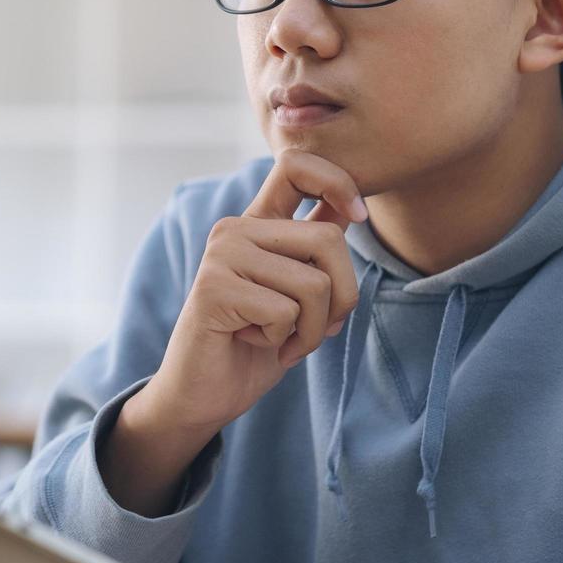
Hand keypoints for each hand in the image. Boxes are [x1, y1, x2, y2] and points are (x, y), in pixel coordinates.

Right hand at [139, 148, 365, 436]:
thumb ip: (316, 255)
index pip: (297, 166)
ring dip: (313, 330)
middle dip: (342, 297)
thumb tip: (354, 211)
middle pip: (328, 240)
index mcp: (256, 224)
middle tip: (318, 328)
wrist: (203, 395)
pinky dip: (285, 341)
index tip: (360, 216)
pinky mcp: (214, 287)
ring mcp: (221, 255)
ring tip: (282, 341)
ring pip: (314, 284)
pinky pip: (286, 312)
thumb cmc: (254, 347)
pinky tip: (256, 343)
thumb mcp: (298, 294)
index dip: (339, 181)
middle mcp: (236, 229)